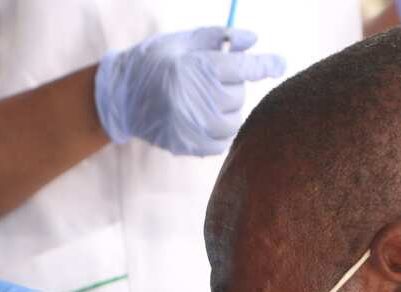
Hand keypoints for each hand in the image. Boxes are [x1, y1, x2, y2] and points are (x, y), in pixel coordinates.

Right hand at [94, 27, 285, 156]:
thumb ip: (219, 38)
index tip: (280, 64)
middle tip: (211, 81)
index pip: (241, 68)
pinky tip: (205, 119)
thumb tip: (254, 41)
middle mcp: (193, 99)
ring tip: (208, 101)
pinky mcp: (186, 146)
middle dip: (231, 87)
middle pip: (237, 96)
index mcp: (193, 68)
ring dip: (228, 111)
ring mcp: (189, 126)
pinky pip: (221, 143)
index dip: (265, 65)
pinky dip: (220, 131)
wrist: (120, 97)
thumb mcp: (183, 41)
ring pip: (232, 122)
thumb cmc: (155, 62)